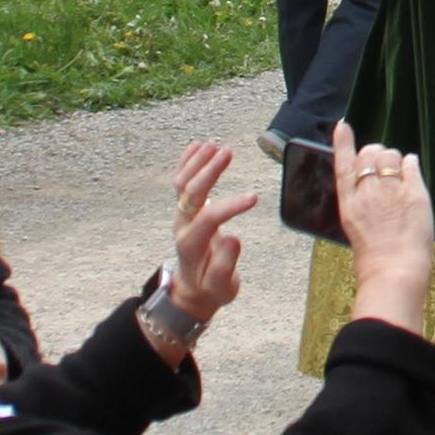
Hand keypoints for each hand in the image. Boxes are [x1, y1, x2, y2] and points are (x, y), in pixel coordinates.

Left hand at [163, 138, 250, 323]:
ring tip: (214, 144)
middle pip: (191, 193)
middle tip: (228, 152)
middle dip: (209, 171)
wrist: (193, 290)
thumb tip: (233, 239)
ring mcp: (181, 216)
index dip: (230, 206)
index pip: (209, 218)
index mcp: (192, 245)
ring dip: (197, 162)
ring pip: (182, 183)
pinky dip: (187, 162)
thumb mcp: (222, 287)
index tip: (254, 197)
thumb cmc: (211, 289)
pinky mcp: (184, 209)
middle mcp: (182, 226)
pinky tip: (197, 145)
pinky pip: (180, 182)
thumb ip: (226, 266)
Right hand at [330, 124, 434, 336]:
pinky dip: (411, 165)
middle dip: (377, 154)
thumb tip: (370, 189)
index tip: (343, 125)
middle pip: (369, 154)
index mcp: (349, 202)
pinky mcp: (414, 192)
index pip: (342, 164)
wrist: (393, 271)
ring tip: (399, 174)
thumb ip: (361, 206)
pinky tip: (411, 169)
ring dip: (395, 160)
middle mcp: (367, 191)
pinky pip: (412, 165)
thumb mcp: (355, 230)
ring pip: (392, 156)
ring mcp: (391, 189)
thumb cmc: (373, 260)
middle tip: (384, 167)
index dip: (343, 142)